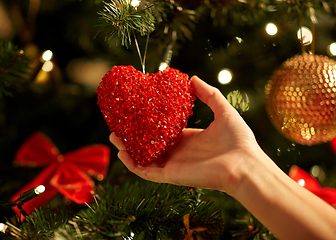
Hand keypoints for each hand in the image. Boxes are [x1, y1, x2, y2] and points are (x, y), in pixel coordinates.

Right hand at [110, 76, 260, 193]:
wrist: (245, 164)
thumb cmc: (238, 140)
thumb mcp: (222, 110)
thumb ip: (208, 94)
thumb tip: (192, 78)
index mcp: (189, 139)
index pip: (164, 132)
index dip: (150, 123)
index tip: (137, 113)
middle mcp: (179, 152)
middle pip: (150, 145)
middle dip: (133, 136)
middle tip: (118, 125)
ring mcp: (174, 165)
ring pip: (144, 158)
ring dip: (128, 149)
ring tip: (114, 136)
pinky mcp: (171, 175)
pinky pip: (147, 172)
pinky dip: (133, 164)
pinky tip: (122, 153)